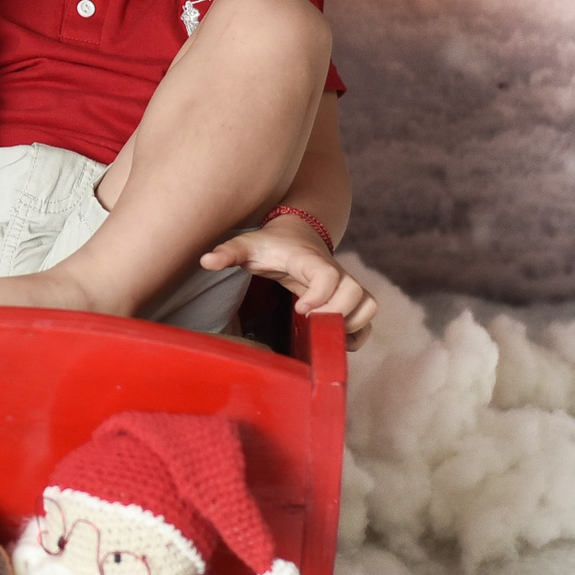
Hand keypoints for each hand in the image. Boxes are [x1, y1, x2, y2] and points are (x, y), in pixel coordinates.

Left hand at [201, 217, 377, 338]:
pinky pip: (366, 318)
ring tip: (322, 332)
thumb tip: (206, 261)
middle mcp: (335, 272)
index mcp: (310, 260)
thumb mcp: (247, 245)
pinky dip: (356, 333)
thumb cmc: (271, 243)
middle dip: (337, 314)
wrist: (298, 233)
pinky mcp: (348, 299)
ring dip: (351, 324)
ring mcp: (344, 286)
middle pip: (357, 293)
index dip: (320, 295)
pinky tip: (331, 340)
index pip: (328, 274)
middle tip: (308, 323)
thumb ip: (228, 252)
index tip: (300, 309)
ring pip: (369, 306)